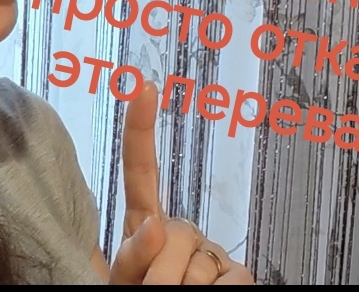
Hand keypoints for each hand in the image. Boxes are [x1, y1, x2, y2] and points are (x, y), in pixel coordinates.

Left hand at [108, 82, 253, 284]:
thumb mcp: (119, 284)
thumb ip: (127, 258)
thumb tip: (155, 225)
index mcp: (144, 227)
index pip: (140, 174)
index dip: (141, 130)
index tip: (144, 87)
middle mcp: (181, 232)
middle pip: (172, 236)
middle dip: (157, 276)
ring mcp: (212, 253)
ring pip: (198, 266)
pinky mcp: (239, 275)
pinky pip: (231, 281)